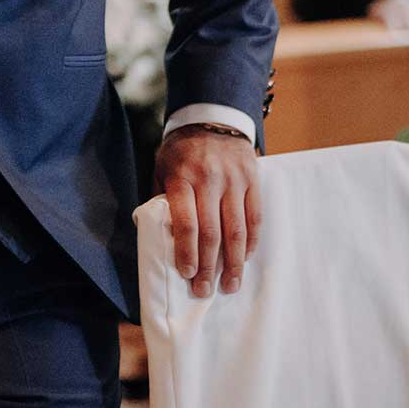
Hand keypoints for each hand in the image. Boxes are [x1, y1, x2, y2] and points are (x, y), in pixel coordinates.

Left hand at [154, 125, 260, 298]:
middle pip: (212, 232)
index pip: (186, 222)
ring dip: (234, 263)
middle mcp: (210, 180)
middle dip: (209, 266)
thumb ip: (160, 198)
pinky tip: (244, 259)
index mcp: (182, 178)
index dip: (187, 251)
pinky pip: (255, 218)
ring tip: (229, 285)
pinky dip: (250, 242)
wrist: (212, 117)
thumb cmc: (181, 149)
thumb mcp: (161, 166)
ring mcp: (234, 181)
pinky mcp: (252, 181)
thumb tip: (153, 233)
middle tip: (205, 290)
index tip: (186, 274)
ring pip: (237, 230)